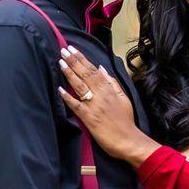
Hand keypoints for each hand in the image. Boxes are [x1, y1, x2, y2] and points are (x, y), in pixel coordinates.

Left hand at [60, 50, 154, 167]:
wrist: (128, 140)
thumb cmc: (126, 120)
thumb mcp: (123, 98)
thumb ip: (113, 82)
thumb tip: (102, 68)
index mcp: (109, 89)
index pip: (93, 70)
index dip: (82, 59)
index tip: (73, 49)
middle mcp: (100, 94)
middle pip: (85, 74)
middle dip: (73, 61)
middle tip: (63, 50)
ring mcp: (93, 105)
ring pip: (79, 86)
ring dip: (69, 73)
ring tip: (61, 62)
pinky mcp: (88, 118)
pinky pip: (76, 105)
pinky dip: (67, 97)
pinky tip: (59, 89)